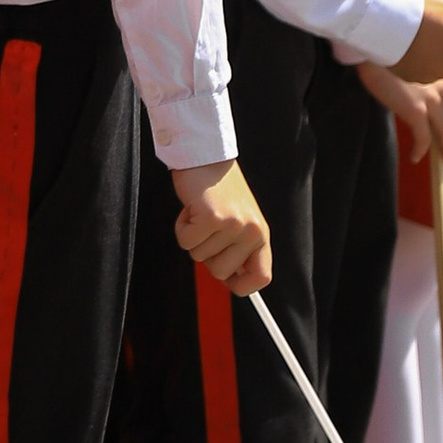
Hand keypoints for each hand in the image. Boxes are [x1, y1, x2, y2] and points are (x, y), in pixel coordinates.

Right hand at [170, 158, 270, 293]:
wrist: (206, 156)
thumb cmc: (218, 190)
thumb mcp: (238, 220)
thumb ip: (238, 249)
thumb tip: (231, 281)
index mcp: (261, 234)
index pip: (261, 277)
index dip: (242, 286)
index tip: (227, 281)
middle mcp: (251, 232)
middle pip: (221, 272)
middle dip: (206, 255)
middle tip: (208, 229)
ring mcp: (232, 226)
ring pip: (200, 257)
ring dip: (193, 236)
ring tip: (201, 212)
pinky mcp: (211, 219)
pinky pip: (186, 242)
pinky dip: (182, 227)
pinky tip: (191, 209)